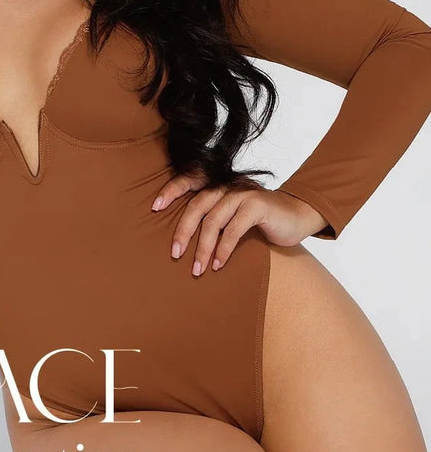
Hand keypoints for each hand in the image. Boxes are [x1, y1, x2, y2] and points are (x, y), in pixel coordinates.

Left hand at [151, 171, 327, 275]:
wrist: (297, 218)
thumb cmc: (259, 221)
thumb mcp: (231, 217)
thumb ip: (212, 218)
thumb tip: (180, 239)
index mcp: (218, 184)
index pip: (189, 182)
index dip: (170, 191)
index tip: (154, 207)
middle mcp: (228, 185)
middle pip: (197, 206)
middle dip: (183, 232)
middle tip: (174, 253)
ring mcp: (242, 193)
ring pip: (213, 221)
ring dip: (203, 248)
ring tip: (198, 269)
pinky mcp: (257, 205)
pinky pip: (233, 230)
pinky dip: (223, 249)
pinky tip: (218, 264)